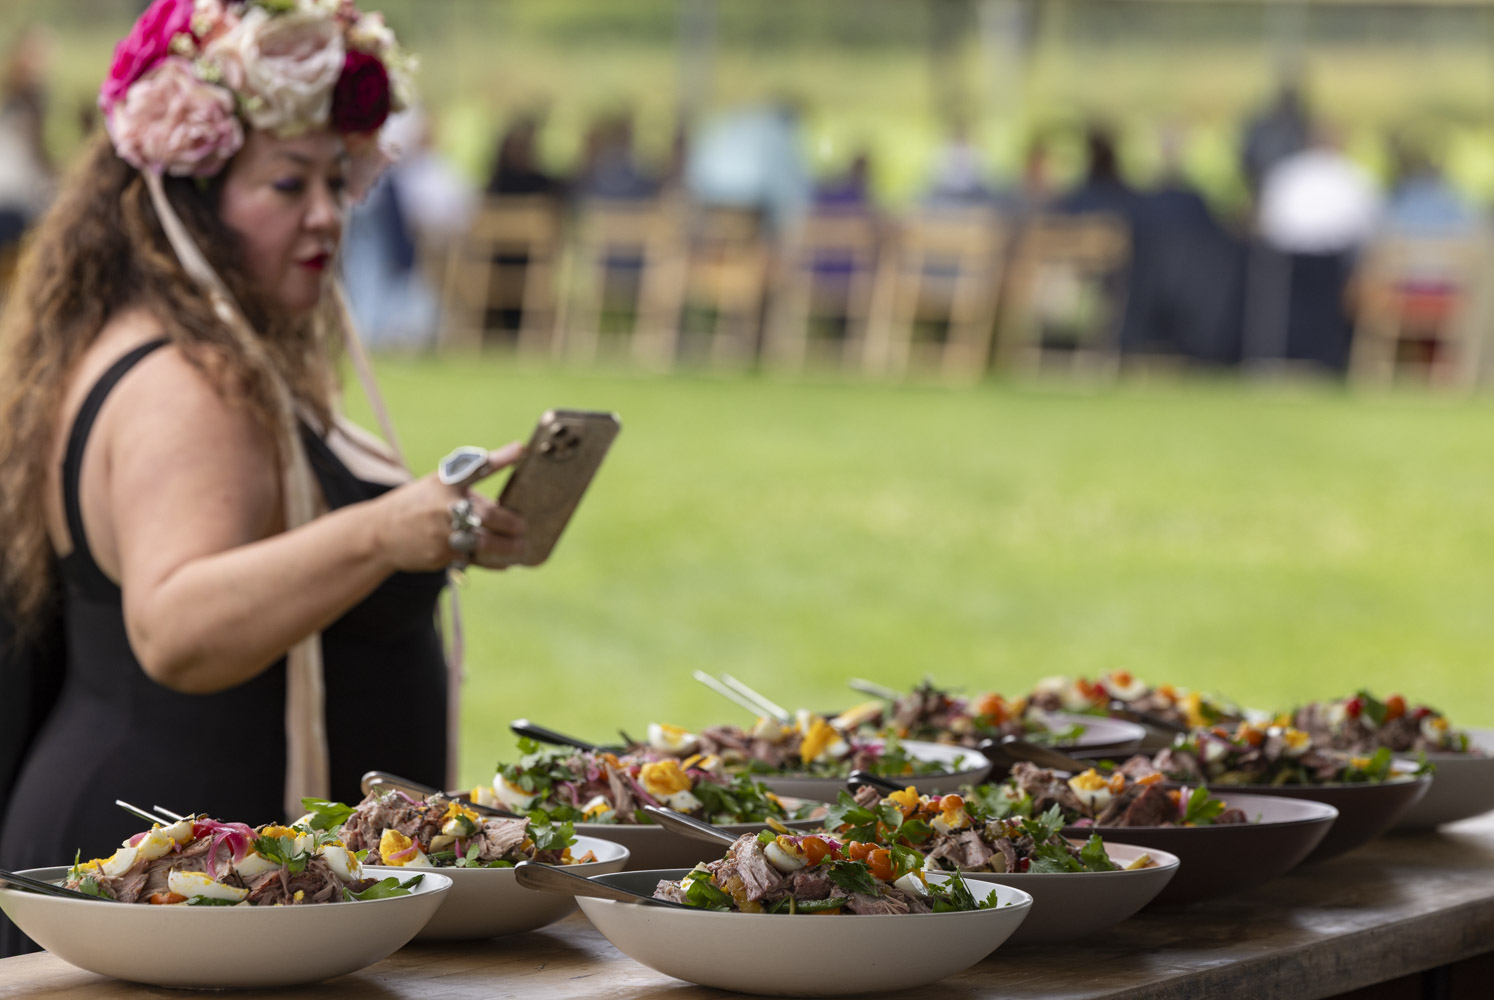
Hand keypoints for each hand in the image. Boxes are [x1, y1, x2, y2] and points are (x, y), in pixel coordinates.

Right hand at [371, 443, 526, 572]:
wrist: (380, 533)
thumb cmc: (419, 505)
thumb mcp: (439, 486)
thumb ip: (471, 489)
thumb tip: (509, 492)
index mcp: (445, 482)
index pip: (475, 467)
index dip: (500, 458)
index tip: (520, 450)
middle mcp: (444, 506)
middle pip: (486, 514)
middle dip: (510, 523)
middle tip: (523, 527)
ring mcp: (442, 533)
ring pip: (483, 542)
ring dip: (506, 548)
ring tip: (520, 548)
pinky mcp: (440, 556)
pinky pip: (473, 559)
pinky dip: (492, 562)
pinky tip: (504, 563)